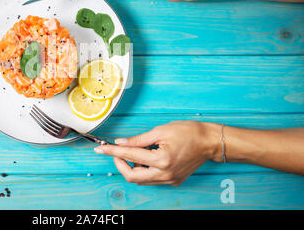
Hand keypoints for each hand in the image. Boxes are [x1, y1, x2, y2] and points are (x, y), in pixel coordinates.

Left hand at [94, 121, 220, 185]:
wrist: (209, 142)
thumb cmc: (189, 132)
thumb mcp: (161, 131)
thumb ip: (138, 140)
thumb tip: (121, 142)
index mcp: (162, 159)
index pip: (130, 155)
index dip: (113, 151)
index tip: (101, 148)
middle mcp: (165, 173)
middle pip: (132, 176)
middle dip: (120, 163)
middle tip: (115, 151)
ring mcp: (169, 179)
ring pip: (141, 180)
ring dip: (131, 167)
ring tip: (131, 153)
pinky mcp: (172, 180)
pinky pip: (151, 179)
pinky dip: (142, 170)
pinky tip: (143, 159)